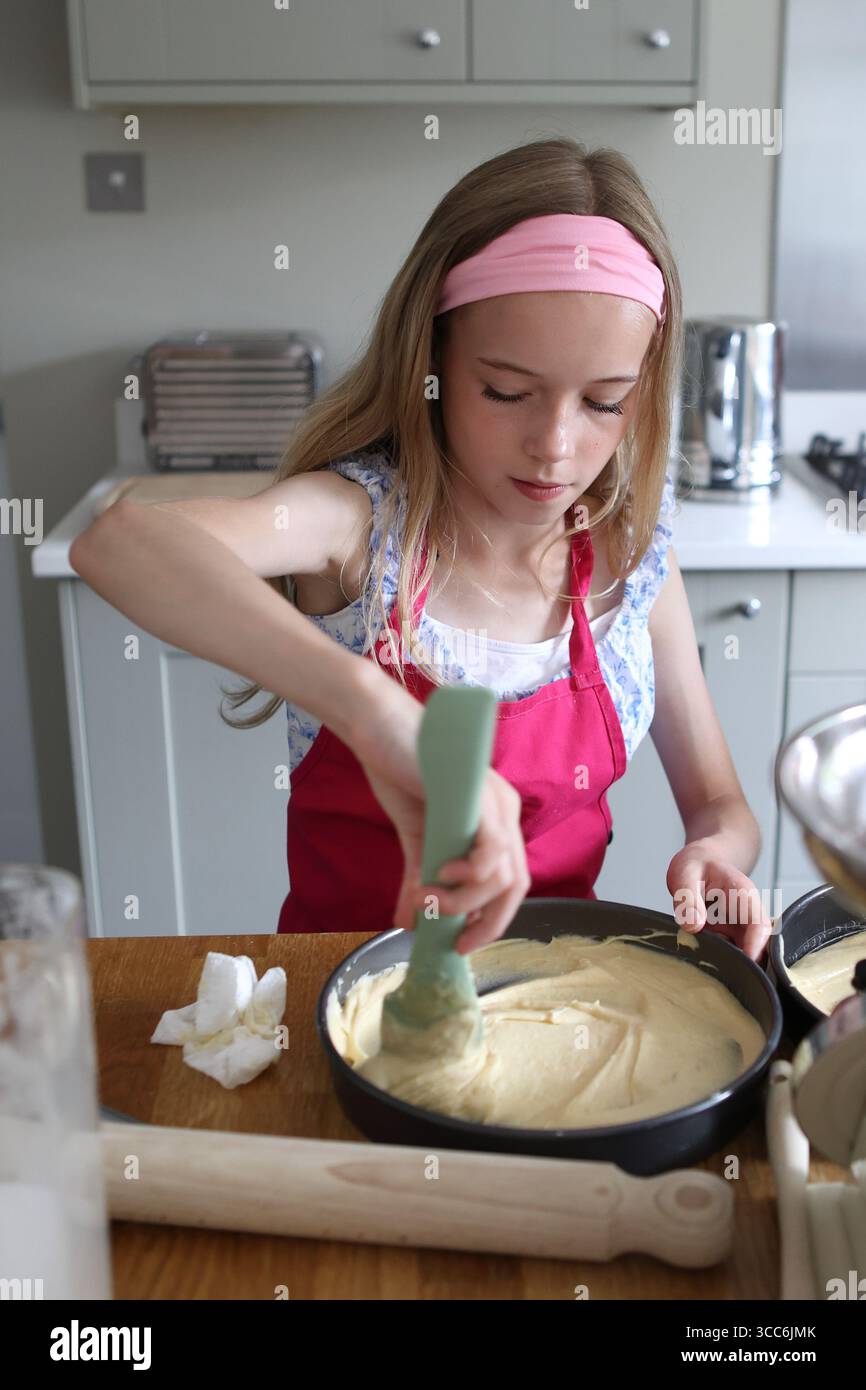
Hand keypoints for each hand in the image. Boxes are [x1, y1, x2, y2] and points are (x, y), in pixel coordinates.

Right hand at [350, 675, 529, 952]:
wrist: (378, 728)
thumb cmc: (399, 772)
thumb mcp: (414, 836)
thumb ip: (419, 877)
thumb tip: (410, 923)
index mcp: (495, 821)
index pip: (509, 882)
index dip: (491, 920)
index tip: (460, 943)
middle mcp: (505, 812)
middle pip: (516, 886)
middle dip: (487, 924)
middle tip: (455, 942)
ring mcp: (496, 802)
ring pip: (501, 874)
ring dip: (465, 902)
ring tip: (429, 901)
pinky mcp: (479, 795)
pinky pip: (492, 848)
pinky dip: (469, 874)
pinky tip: (441, 875)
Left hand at [666, 841, 774, 960]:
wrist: (701, 862)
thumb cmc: (697, 864)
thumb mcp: (685, 874)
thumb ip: (688, 899)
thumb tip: (694, 926)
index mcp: (743, 895)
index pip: (759, 925)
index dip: (755, 946)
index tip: (745, 963)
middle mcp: (746, 914)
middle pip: (757, 946)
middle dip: (743, 963)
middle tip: (718, 973)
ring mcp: (738, 928)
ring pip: (743, 953)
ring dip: (727, 962)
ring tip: (705, 964)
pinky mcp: (728, 936)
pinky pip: (728, 953)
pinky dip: (717, 959)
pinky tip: (700, 959)